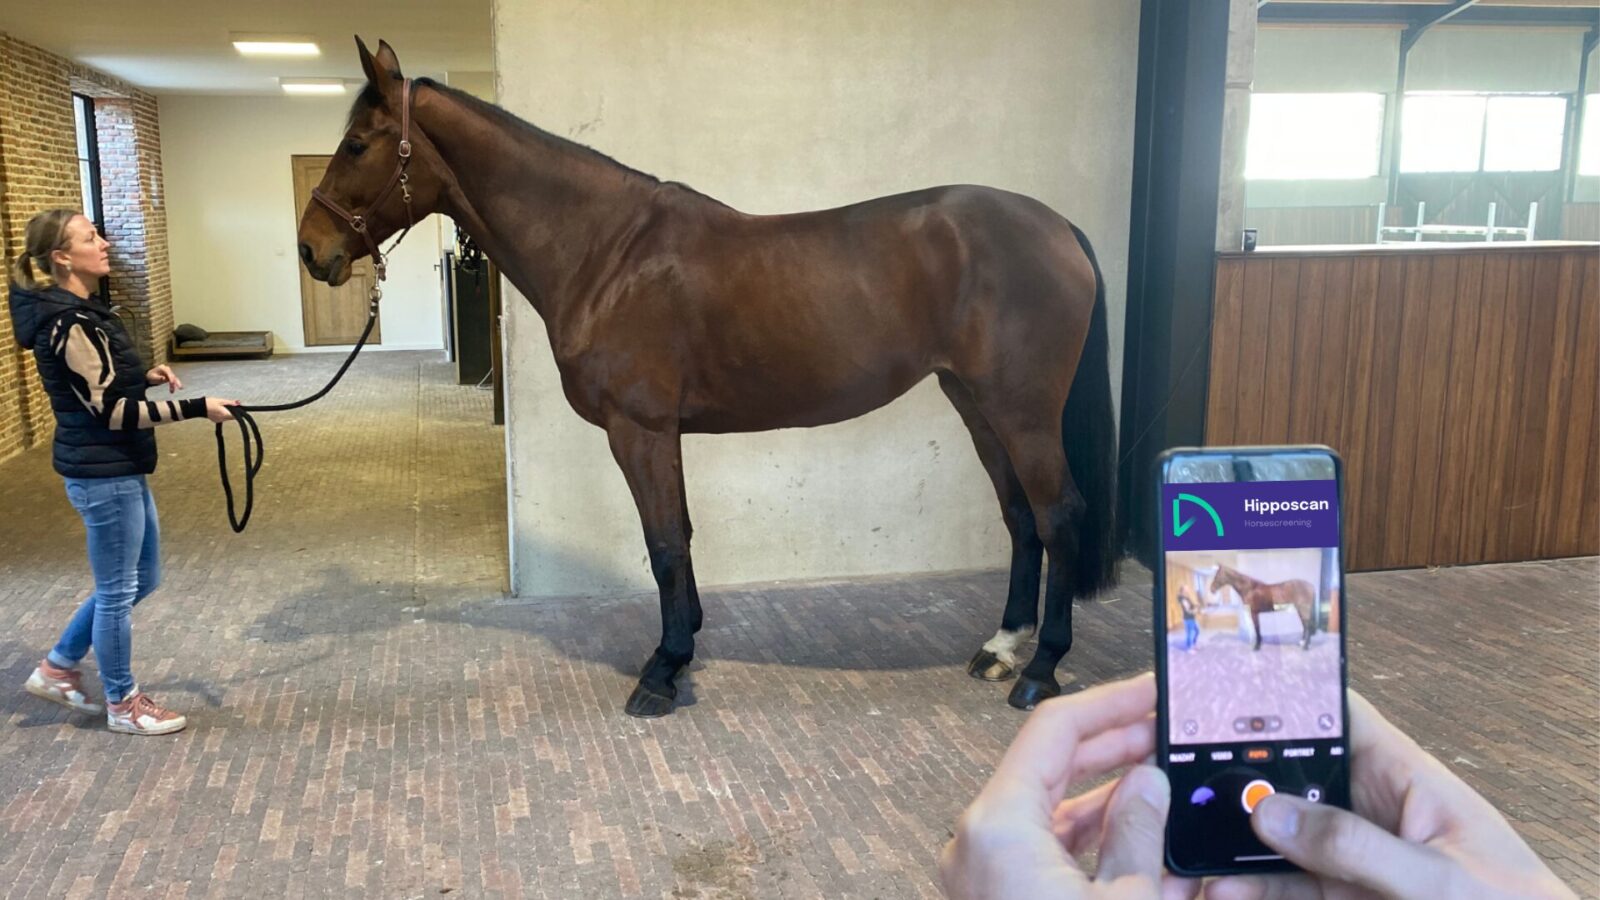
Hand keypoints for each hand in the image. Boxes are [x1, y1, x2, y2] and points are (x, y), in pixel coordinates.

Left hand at [145, 365, 181, 391]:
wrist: (149, 376)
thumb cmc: (150, 376)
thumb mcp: (153, 377)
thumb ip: (158, 378)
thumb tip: (164, 378)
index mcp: (163, 368)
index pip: (169, 373)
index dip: (171, 378)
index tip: (172, 383)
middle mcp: (167, 370)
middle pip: (173, 376)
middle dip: (176, 382)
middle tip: (180, 388)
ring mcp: (169, 373)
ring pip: (174, 379)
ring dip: (175, 385)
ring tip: (172, 392)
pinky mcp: (169, 377)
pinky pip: (173, 381)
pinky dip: (174, 385)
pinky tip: (172, 390)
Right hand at [205, 397, 238, 422]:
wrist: (199, 407)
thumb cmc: (209, 403)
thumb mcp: (221, 401)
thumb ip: (230, 403)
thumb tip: (238, 403)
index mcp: (224, 414)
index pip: (235, 416)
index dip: (238, 412)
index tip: (238, 409)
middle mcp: (222, 419)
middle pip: (231, 417)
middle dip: (232, 412)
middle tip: (229, 406)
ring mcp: (219, 420)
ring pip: (227, 418)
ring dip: (227, 413)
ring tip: (222, 407)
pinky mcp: (216, 420)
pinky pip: (222, 418)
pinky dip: (223, 414)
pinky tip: (219, 410)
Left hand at [940, 673, 1195, 899]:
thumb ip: (1139, 833)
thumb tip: (1149, 784)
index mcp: (998, 828)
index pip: (1055, 728)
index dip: (1110, 702)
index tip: (1150, 690)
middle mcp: (979, 842)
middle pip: (1053, 764)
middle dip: (1117, 746)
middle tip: (1166, 730)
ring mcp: (986, 869)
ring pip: (1052, 808)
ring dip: (1109, 793)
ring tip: (1164, 780)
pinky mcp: (1000, 893)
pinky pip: (1046, 847)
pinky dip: (1091, 835)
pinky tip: (1139, 831)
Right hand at [1207, 692, 1574, 899]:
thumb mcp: (1441, 881)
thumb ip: (1357, 846)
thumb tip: (1273, 811)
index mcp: (1401, 779)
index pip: (1329, 716)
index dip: (1273, 699)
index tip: (1211, 698)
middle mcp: (1368, 812)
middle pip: (1283, 777)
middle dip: (1229, 782)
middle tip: (1174, 787)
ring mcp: (1350, 860)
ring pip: (1270, 837)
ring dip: (1225, 844)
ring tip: (1187, 853)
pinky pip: (1279, 886)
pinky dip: (1243, 888)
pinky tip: (1217, 890)